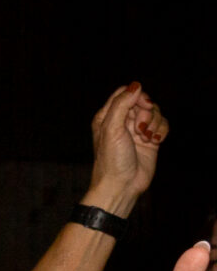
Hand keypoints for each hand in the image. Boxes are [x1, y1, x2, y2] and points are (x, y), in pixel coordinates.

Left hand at [88, 81, 168, 208]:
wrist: (122, 185)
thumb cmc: (112, 159)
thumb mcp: (112, 128)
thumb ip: (121, 104)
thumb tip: (136, 85)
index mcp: (107, 116)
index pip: (125, 93)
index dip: (137, 96)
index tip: (143, 106)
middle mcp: (121, 121)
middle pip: (142, 101)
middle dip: (147, 112)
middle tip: (141, 128)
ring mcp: (137, 130)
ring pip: (155, 113)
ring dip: (155, 123)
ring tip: (146, 138)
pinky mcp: (150, 139)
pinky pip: (163, 125)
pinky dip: (162, 131)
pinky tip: (155, 142)